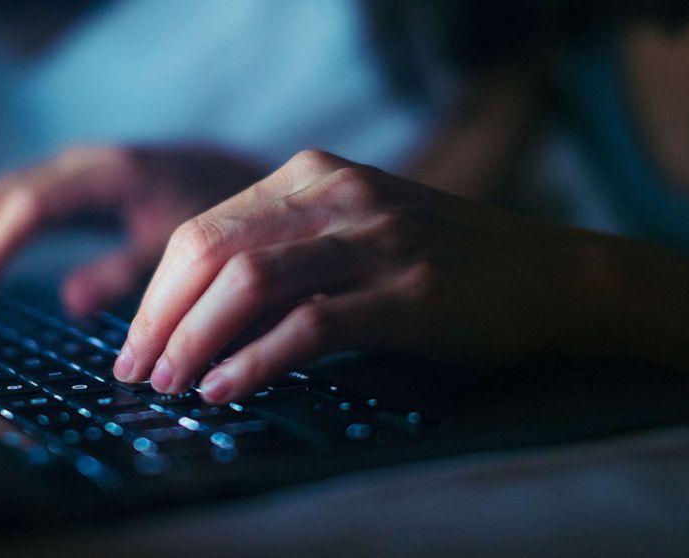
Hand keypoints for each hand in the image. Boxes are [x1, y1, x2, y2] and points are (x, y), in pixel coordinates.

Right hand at [0, 145, 265, 325]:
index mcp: (106, 175)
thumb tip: (69, 302)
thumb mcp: (176, 247)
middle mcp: (74, 165)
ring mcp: (63, 171)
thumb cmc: (209, 210)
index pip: (28, 207)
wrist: (226, 172)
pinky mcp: (60, 186)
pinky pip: (6, 208)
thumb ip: (127, 273)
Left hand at [112, 149, 664, 402]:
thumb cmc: (441, 262)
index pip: (203, 228)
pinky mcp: (409, 289)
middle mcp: (336, 193)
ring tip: (170, 385)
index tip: (136, 341)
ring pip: (249, 281)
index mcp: (311, 175)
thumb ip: (282, 259)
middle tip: (137, 371)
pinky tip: (225, 390)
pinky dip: (255, 360)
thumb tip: (196, 318)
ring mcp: (375, 237)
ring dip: (194, 338)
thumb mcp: (352, 235)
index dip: (157, 290)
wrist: (551, 274)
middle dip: (160, 317)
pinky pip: (310, 323)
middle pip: (211, 250)